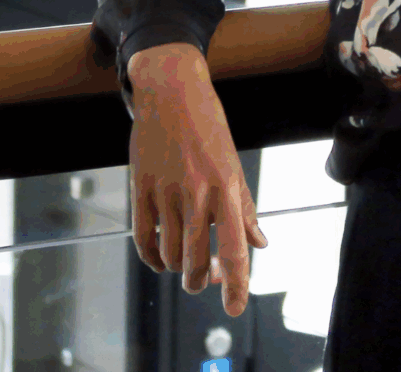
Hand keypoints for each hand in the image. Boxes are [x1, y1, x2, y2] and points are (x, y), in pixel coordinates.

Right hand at [126, 43, 268, 314]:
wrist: (171, 91)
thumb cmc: (208, 126)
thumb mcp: (234, 165)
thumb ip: (245, 208)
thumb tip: (260, 244)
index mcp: (227, 188)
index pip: (235, 249)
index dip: (236, 284)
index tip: (234, 308)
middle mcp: (197, 193)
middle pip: (195, 261)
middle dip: (199, 281)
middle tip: (204, 279)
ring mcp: (166, 192)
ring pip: (169, 254)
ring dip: (177, 269)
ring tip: (185, 264)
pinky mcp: (140, 188)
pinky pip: (143, 238)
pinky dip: (151, 257)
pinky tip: (160, 257)